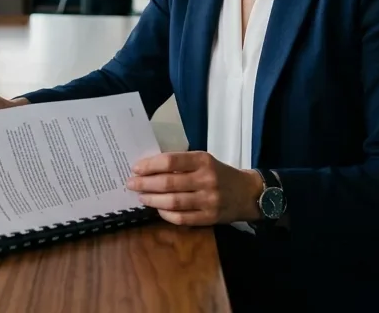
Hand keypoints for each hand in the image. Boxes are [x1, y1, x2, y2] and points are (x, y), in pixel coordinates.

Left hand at [125, 152, 264, 225]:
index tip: (135, 168)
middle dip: (145, 183)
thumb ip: (181, 164)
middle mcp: (206, 179)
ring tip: (141, 197)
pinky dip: (166, 214)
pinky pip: (182, 218)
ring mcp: (209, 200)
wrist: (247, 193)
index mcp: (203, 160)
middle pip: (168, 183)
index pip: (171, 161)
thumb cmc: (219, 173)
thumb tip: (149, 168)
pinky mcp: (210, 217)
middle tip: (131, 184)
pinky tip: (158, 209)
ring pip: (173, 202)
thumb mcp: (204, 161)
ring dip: (152, 200)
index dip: (150, 165)